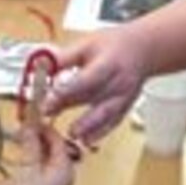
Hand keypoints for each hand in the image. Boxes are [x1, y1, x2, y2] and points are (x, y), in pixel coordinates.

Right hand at [9, 121, 76, 184]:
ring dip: (25, 159)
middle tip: (18, 135)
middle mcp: (64, 174)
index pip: (57, 138)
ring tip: (14, 163)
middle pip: (49, 148)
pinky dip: (23, 172)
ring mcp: (54, 183)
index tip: (29, 120)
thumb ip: (29, 143)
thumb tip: (30, 123)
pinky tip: (12, 184)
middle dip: (32, 143)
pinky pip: (34, 172)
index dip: (43, 127)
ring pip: (39, 160)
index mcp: (65, 167)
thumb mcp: (27, 167)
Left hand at [42, 29, 148, 144]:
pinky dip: (101, 132)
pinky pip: (113, 122)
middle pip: (93, 96)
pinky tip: (88, 140)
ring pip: (105, 113)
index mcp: (108, 63)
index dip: (66, 88)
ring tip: (72, 133)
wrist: (144, 49)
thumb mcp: (87, 44)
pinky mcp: (125, 107)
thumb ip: (64, 57)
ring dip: (88, 125)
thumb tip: (42, 64)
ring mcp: (124, 96)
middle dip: (68, 105)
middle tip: (47, 112)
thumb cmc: (116, 45)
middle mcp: (118, 82)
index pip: (86, 78)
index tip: (48, 94)